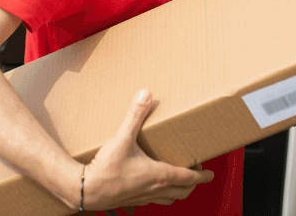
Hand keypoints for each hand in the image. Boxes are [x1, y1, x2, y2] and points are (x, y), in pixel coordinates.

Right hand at [80, 89, 213, 209]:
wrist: (85, 191)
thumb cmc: (105, 168)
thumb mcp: (122, 138)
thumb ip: (135, 115)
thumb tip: (146, 94)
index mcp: (158, 175)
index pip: (188, 178)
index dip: (202, 175)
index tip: (210, 173)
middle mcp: (154, 190)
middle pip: (183, 191)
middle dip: (193, 184)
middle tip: (197, 174)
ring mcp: (144, 199)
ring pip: (170, 199)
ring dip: (179, 191)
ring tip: (180, 181)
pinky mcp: (132, 202)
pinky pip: (154, 202)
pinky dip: (162, 195)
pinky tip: (154, 186)